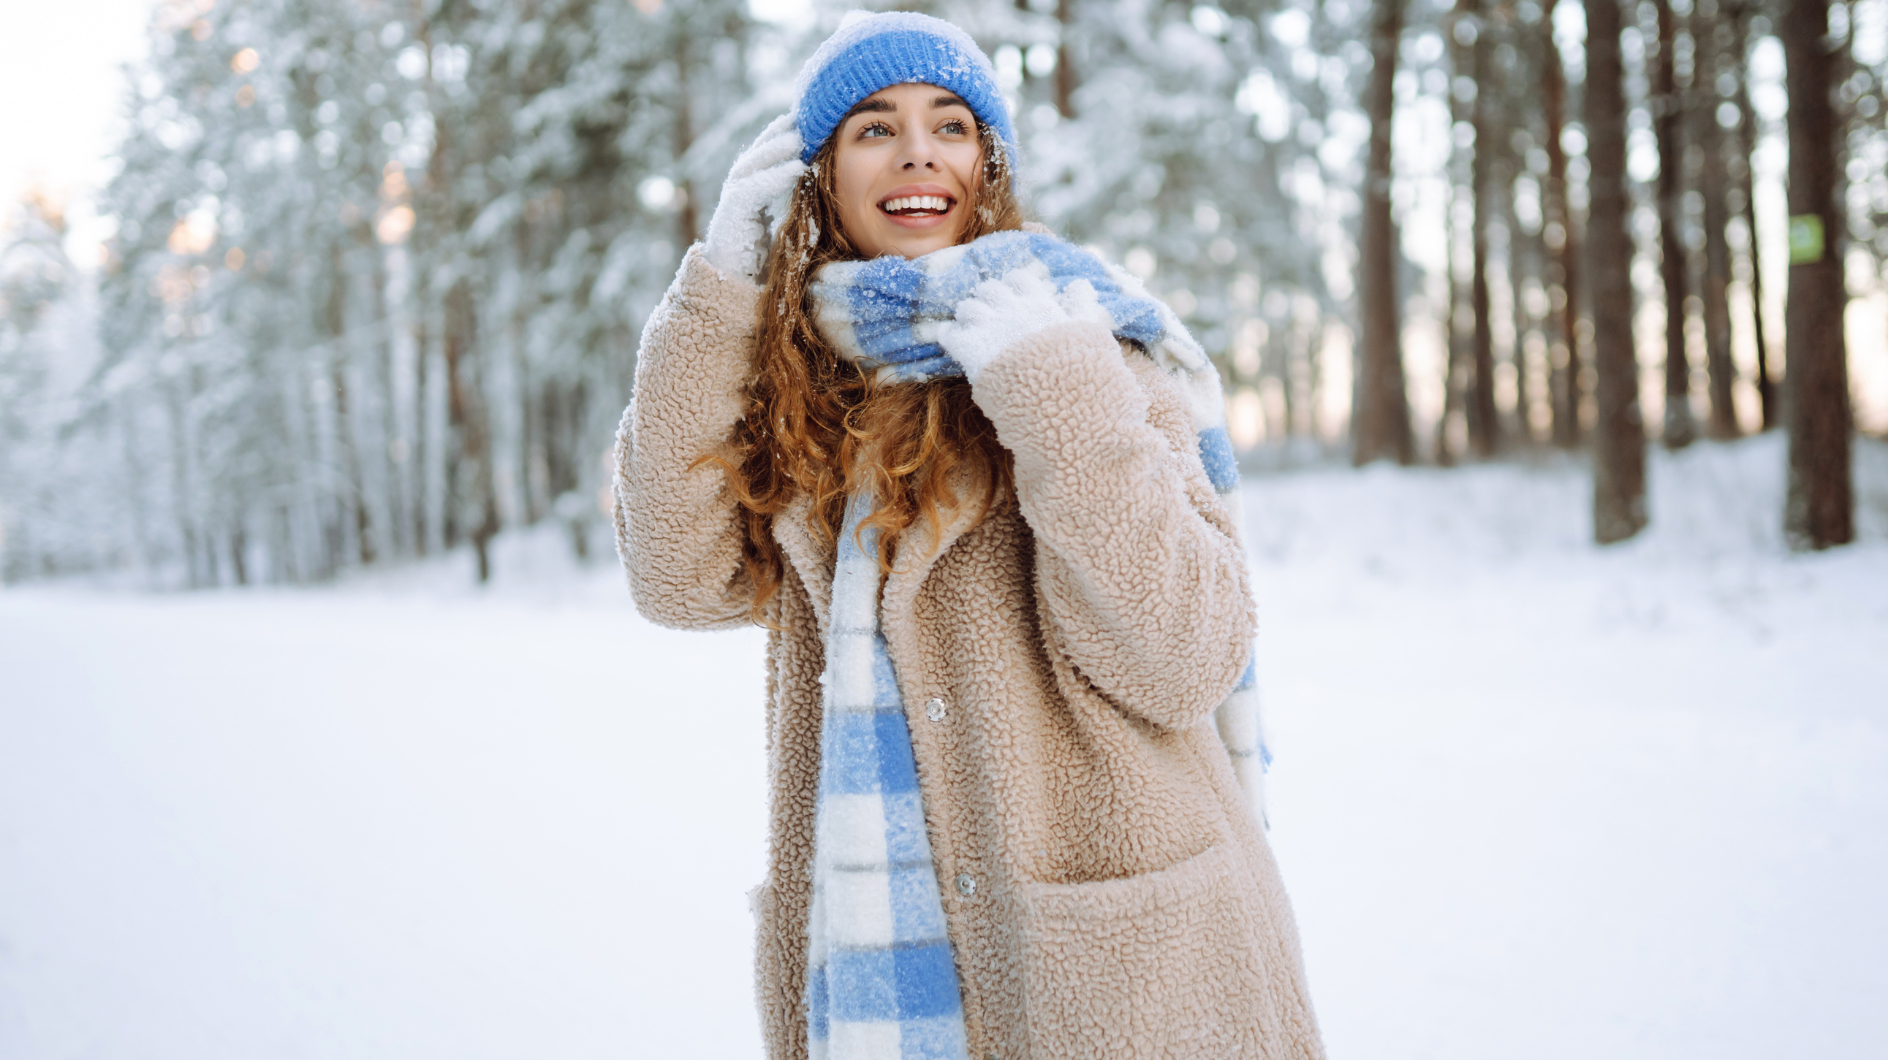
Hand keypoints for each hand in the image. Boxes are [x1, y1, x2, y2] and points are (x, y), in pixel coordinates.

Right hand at [702, 114, 804, 281]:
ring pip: (752, 164)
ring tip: (800, 136)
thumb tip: (826, 193)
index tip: (809, 121)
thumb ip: (798, 209)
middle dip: (779, 132)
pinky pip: (751, 189)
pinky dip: (773, 176)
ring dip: (776, 148)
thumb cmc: (764, 266)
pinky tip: (796, 168)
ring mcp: (732, 202)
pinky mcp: (730, 217)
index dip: (784, 137)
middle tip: (804, 115)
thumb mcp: (786, 229)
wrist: (734, 293)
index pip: (766, 156)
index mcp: (752, 192)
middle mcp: (739, 191)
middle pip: (757, 152)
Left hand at [936, 269, 1113, 380]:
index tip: (1013, 300)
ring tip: (971, 329)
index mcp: (1041, 304)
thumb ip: (1083, 306)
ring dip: (969, 315)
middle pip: (988, 290)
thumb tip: (1080, 282)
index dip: (1013, 288)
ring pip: (967, 307)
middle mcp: (1013, 310)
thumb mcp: (1093, 333)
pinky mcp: (972, 353)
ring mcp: (990, 330)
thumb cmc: (1082, 372)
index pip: (1019, 279)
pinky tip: (953, 340)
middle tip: (990, 316)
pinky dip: (949, 334)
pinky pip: (950, 334)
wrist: (1062, 404)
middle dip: (987, 300)